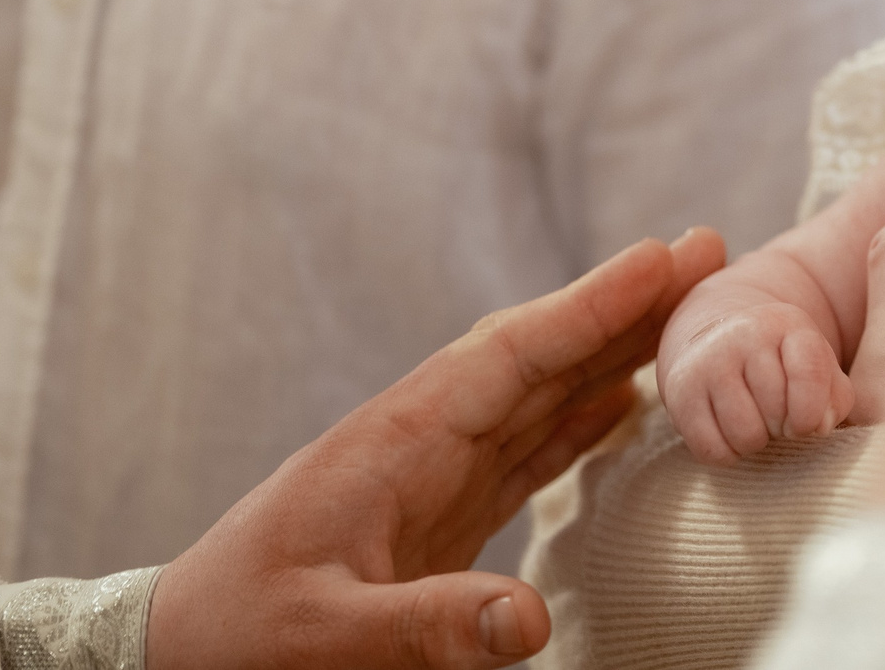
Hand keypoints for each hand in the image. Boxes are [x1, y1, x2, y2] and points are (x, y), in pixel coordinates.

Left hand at [146, 228, 725, 669]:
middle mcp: (424, 438)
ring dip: (614, 349)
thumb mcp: (325, 639)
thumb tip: (530, 624)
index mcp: (398, 440)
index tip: (667, 257)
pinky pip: (527, 445)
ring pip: (541, 391)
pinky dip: (582, 416)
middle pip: (542, 353)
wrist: (176, 651)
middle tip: (708, 254)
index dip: (594, 306)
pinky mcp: (437, 510)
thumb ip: (426, 626)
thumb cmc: (238, 638)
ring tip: (690, 311)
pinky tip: (624, 403)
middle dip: (624, 305)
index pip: (514, 354)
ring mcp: (431, 471)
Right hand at [662, 302, 856, 464]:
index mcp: (787, 324)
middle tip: (776, 418)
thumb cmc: (781, 367)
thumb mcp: (818, 371)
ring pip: (745, 434)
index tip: (805, 422)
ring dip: (755, 442)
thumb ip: (835, 399)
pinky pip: (712, 450)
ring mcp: (708, 360)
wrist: (716, 341)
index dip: (811, 412)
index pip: (810, 372)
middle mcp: (745, 334)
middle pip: (777, 411)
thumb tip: (817, 427)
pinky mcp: (679, 390)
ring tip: (754, 423)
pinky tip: (728, 431)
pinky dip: (726, 453)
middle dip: (783, 428)